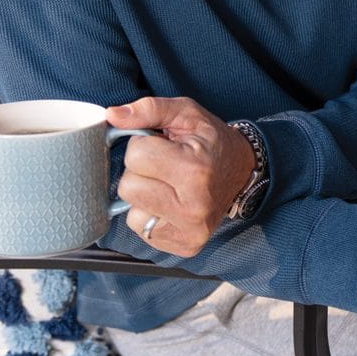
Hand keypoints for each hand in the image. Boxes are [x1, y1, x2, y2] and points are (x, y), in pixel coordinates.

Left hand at [107, 97, 254, 257]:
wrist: (243, 170)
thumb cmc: (212, 141)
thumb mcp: (187, 113)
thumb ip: (149, 109)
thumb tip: (113, 116)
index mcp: (194, 170)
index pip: (134, 156)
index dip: (144, 146)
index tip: (165, 146)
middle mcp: (193, 206)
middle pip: (128, 187)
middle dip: (140, 173)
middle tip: (165, 167)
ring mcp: (190, 230)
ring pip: (131, 213)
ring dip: (143, 197)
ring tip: (168, 187)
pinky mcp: (185, 246)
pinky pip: (142, 230)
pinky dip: (150, 215)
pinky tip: (170, 204)